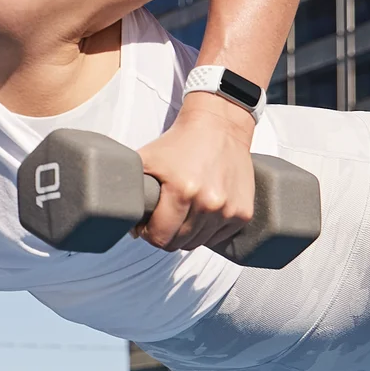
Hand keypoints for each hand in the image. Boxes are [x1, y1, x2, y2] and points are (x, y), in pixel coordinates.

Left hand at [134, 98, 256, 253]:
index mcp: (183, 191)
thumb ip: (130, 189)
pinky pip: (217, 237)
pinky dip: (207, 230)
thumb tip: (125, 221)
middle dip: (166, 233)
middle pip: (178, 244)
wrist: (219, 126)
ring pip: (197, 243)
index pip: (159, 238)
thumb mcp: (146, 159)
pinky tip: (201, 210)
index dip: (148, 233)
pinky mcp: (243, 213)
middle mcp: (209, 203)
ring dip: (186, 233)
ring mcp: (229, 210)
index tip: (148, 222)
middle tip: (164, 215)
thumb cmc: (181, 143)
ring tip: (182, 210)